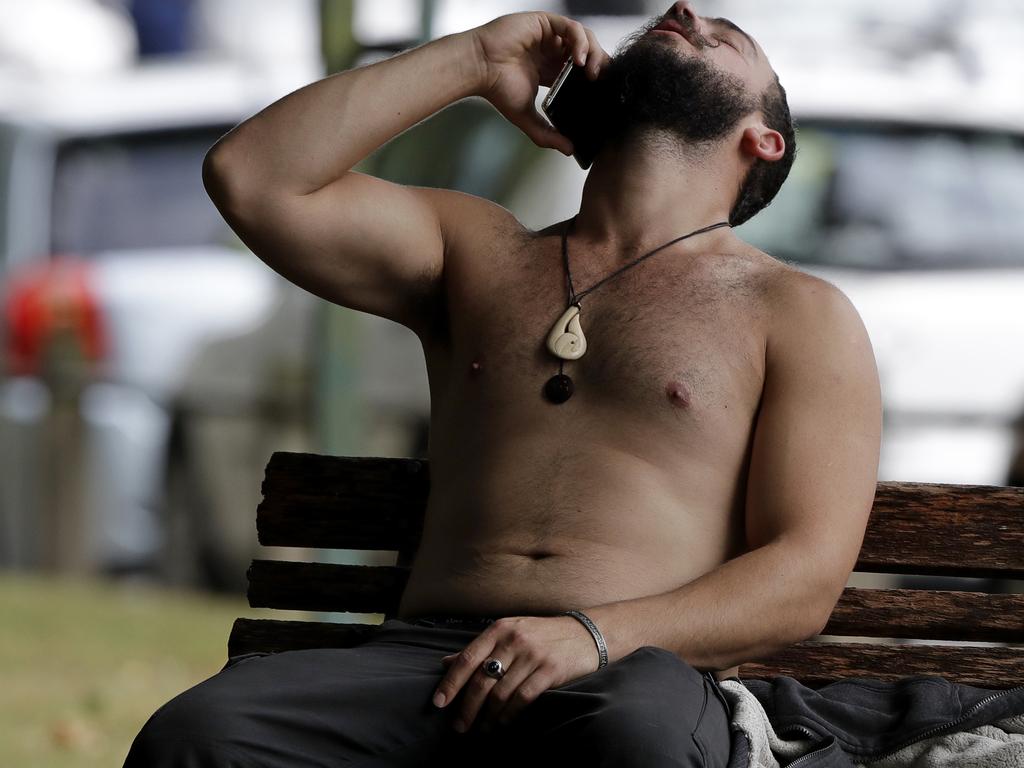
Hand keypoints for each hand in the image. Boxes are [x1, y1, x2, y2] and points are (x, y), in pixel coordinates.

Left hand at [431, 614, 599, 732]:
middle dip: (467, 707)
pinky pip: (522, 698)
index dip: (451, 682)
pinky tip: (503, 722)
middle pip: (481, 680)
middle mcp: (513, 639)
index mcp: (499, 629)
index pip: (467, 658)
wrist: (586, 633)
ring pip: (501, 693)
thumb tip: (446, 662)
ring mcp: (532, 655)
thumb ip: (480, 648)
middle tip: (459, 726)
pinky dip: (510, 714)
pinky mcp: (550, 670)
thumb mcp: (509, 632)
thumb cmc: (542, 635)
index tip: (439, 703)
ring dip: (488, 716)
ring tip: (482, 729)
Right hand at [469, 12, 610, 153]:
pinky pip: (571, 27)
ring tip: (593, 72)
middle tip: (602, 82)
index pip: (581, 71)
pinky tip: (579, 59)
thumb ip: (547, 134)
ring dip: (593, 53)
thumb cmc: (496, 89)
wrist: (479, 69)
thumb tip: (569, 150)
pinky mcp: (544, 22)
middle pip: (587, 53)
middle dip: (599, 65)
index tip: (602, 92)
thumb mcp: (526, 117)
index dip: (594, 79)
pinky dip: (580, 41)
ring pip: (583, 38)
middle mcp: (551, 50)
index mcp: (550, 69)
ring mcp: (549, 35)